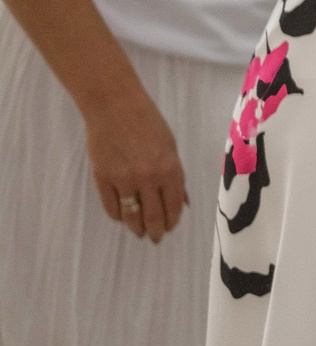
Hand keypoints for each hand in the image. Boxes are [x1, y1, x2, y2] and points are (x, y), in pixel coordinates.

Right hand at [85, 87, 185, 241]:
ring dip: (136, 228)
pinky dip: (118, 216)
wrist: (115, 107)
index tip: (171, 228)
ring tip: (139, 232)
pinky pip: (111, 207)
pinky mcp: (102, 178)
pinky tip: (122, 218)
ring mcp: (123, 179)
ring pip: (131, 215)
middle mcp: (148, 178)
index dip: (172, 220)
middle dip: (156, 231)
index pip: (174, 205)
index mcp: (170, 169)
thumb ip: (176, 175)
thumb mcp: (170, 147)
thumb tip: (183, 201)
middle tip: (155, 238)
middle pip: (153, 215)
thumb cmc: (148, 123)